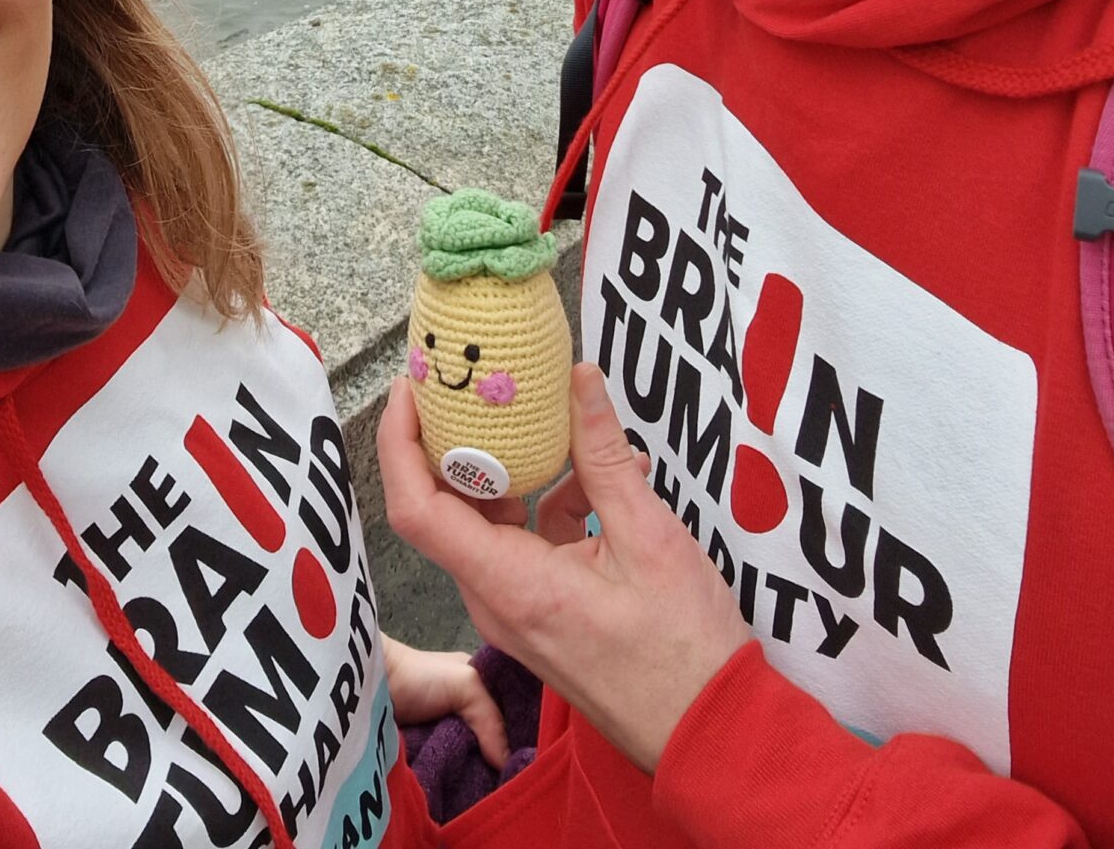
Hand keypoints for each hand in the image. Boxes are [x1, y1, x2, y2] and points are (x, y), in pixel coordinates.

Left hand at [378, 362, 751, 773]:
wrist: (711, 735)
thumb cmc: (683, 650)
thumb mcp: (649, 539)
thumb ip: (603, 456)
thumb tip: (579, 378)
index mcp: (508, 583)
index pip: (417, 509)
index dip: (402, 443)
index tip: (413, 389)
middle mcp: (496, 598)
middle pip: (445, 507)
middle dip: (453, 440)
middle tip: (474, 382)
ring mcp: (517, 608)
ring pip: (488, 521)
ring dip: (512, 467)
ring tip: (546, 413)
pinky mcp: (543, 611)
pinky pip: (525, 542)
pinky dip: (551, 502)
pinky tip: (605, 475)